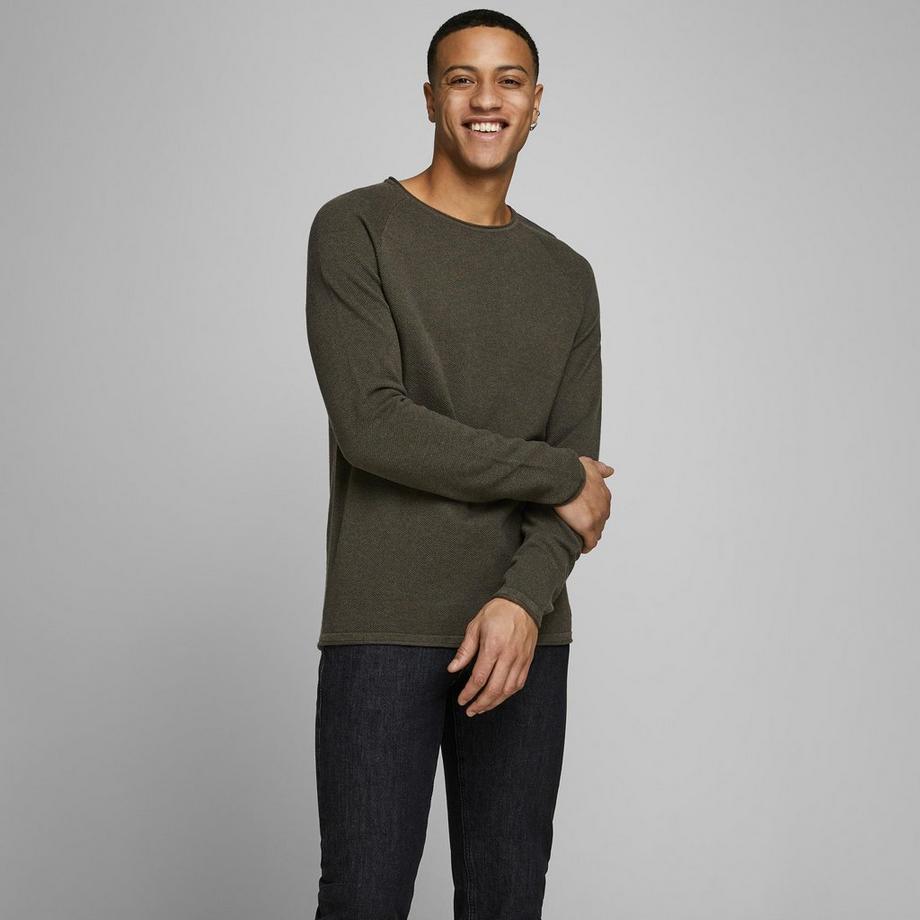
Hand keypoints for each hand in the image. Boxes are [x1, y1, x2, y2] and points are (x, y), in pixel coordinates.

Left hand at [445, 598, 537, 715]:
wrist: (523, 603)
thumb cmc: (498, 612)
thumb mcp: (475, 626)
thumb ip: (464, 651)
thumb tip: (453, 668)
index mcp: (493, 647)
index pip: (479, 678)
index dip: (469, 693)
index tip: (461, 699)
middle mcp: (508, 656)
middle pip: (494, 689)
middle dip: (480, 704)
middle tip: (470, 710)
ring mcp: (520, 660)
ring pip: (507, 690)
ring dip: (494, 703)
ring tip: (482, 708)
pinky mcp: (527, 661)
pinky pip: (519, 684)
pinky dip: (508, 694)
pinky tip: (499, 698)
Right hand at [554, 457, 613, 552]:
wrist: (565, 478)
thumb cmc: (574, 471)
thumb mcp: (589, 465)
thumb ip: (600, 468)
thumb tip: (610, 471)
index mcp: (604, 495)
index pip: (602, 509)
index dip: (593, 513)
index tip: (585, 515)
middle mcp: (603, 508)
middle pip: (600, 522)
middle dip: (592, 524)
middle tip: (580, 527)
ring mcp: (597, 519)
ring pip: (596, 533)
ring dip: (589, 536)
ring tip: (579, 538)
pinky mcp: (587, 528)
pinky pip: (590, 543)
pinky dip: (586, 546)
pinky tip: (581, 548)